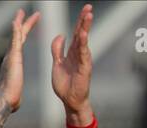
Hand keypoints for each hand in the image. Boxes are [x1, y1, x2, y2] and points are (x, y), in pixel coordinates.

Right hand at [0, 8, 41, 112]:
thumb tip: (15, 103)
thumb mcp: (16, 94)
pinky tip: (16, 21)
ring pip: (16, 36)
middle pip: (18, 36)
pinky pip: (15, 41)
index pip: (20, 44)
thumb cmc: (10, 101)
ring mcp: (10, 56)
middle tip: (25, 12)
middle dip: (23, 24)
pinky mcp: (12, 58)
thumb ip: (16, 93)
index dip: (24, 33)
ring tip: (22, 11)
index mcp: (12, 63)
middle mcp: (10, 57)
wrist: (4, 102)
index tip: (28, 25)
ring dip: (19, 22)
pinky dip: (15, 30)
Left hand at [52, 3, 93, 121]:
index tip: (84, 9)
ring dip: (86, 27)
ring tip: (88, 15)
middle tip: (89, 6)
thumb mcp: (57, 64)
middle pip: (82, 33)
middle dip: (85, 20)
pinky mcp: (84, 67)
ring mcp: (83, 60)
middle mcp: (80, 53)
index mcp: (73, 52)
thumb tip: (61, 35)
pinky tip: (84, 34)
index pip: (77, 33)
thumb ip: (58, 50)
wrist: (69, 100)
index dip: (79, 21)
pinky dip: (84, 43)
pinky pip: (83, 53)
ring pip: (84, 40)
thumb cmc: (65, 84)